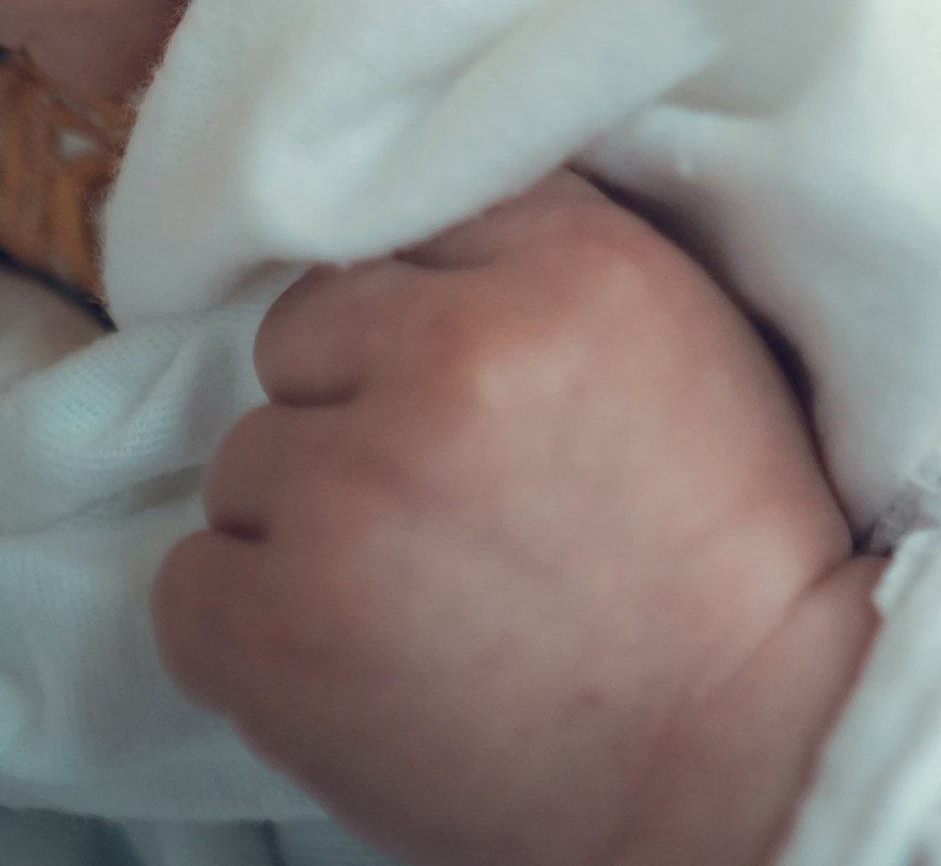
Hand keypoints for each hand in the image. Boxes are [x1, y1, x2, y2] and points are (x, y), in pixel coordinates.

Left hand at [154, 173, 879, 865]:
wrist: (736, 742)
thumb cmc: (714, 542)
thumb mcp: (678, 328)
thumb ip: (547, 245)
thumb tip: (418, 217)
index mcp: (567, 266)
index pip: (412, 216)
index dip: (426, 309)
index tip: (462, 379)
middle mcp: (457, 354)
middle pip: (304, 329)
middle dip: (352, 403)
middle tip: (442, 494)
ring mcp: (358, 488)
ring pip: (246, 458)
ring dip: (306, 518)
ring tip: (410, 586)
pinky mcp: (283, 621)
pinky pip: (189, 582)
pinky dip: (245, 621)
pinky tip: (344, 648)